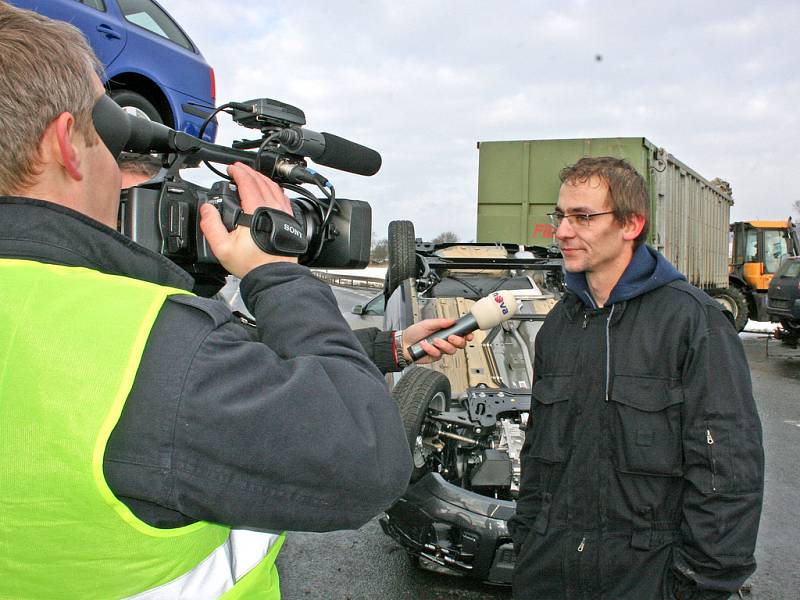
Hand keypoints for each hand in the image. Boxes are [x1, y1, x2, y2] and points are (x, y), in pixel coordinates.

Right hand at [199, 162, 297, 277]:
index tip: (231, 169)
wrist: (274, 275)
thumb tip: (207, 209)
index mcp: (256, 210)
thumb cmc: (253, 264)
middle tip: (238, 169)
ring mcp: (284, 213)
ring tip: (251, 176)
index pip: (248, 183)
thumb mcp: (223, 248)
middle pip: (261, 181)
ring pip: (274, 187)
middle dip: (248, 172)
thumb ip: (211, 226)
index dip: (238, 173)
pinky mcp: (289, 219)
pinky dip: (274, 188)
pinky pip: (283, 197)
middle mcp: (273, 208)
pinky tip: (269, 190)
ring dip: (261, 178)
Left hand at [400, 318, 472, 364]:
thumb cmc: (414, 332)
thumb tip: (452, 320)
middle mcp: (445, 340)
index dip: (467, 334)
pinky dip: (431, 349)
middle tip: (450, 337)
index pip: (460, 333)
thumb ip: (440, 322)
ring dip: (443, 345)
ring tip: (434, 341)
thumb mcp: (427, 323)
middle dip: (458, 341)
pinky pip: (438, 355)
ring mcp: (441, 349)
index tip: (468, 335)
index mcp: (445, 331)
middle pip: (461, 344)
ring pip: (451, 350)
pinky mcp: (435, 356)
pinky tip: (425, 346)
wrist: (404, 343)